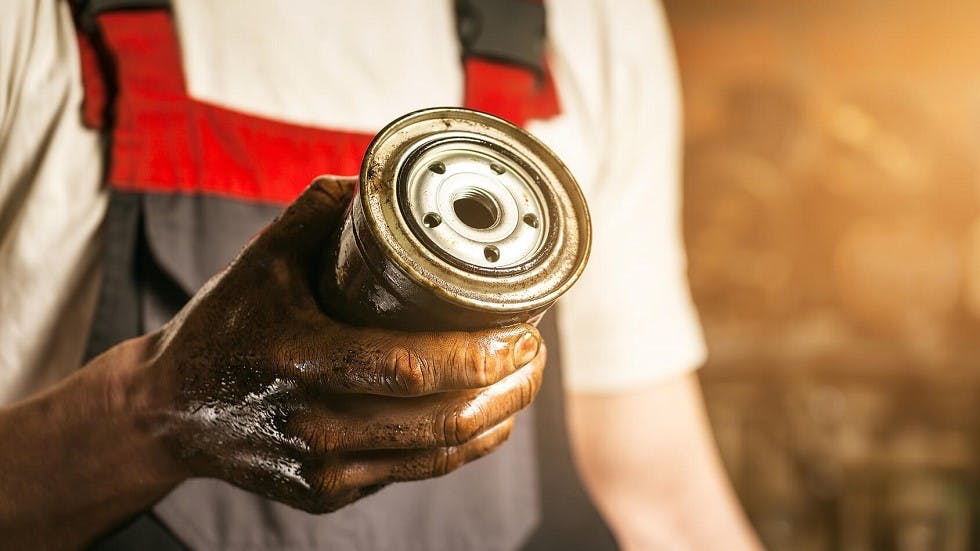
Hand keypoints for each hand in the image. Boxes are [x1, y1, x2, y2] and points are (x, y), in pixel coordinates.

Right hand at [143, 176, 544, 513]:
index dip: (480, 355)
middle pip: (441, 421)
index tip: (523, 329)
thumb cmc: (221, 328)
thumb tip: (379, 170)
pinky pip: (415, 473)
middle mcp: (312, 427)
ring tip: (524, 380)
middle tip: (536, 350)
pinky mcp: (327, 495)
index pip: (410, 369)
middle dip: (509, 387)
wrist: (168, 411)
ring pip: (439, 455)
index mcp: (299, 361)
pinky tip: (487, 418)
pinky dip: (463, 448)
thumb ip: (318, 211)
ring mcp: (321, 471)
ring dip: (498, 417)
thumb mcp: (259, 260)